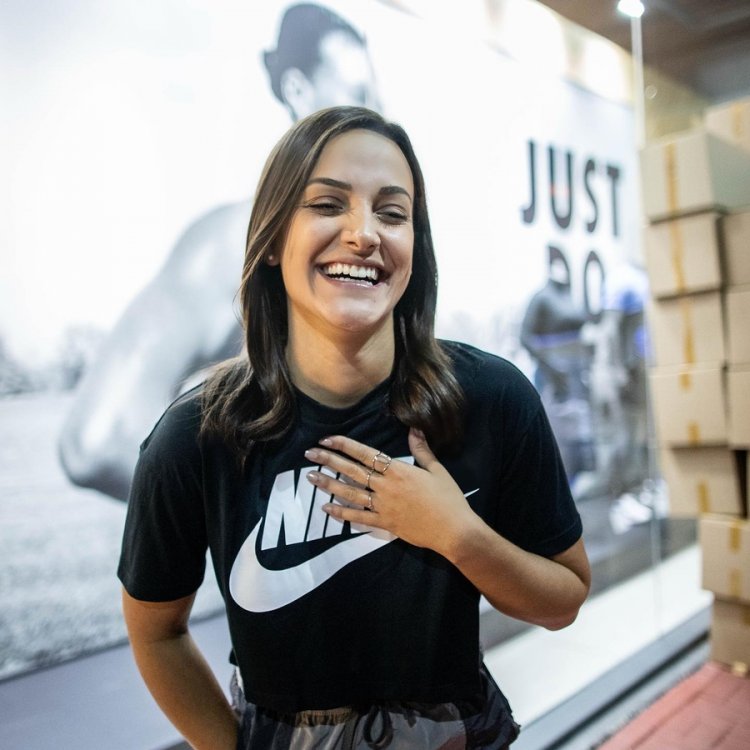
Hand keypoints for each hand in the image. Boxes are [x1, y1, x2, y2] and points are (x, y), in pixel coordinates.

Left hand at [303, 429, 477, 555]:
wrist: (454, 531)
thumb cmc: (449, 499)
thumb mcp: (437, 470)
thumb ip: (422, 449)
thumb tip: (413, 428)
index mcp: (398, 471)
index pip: (366, 454)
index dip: (345, 445)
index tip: (327, 439)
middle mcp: (386, 487)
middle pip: (352, 471)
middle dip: (329, 461)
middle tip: (309, 453)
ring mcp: (383, 506)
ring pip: (350, 493)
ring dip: (329, 484)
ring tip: (311, 477)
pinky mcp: (384, 524)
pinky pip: (358, 517)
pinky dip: (342, 513)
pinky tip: (326, 508)